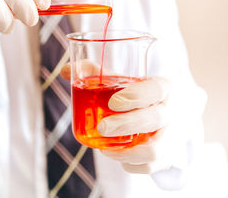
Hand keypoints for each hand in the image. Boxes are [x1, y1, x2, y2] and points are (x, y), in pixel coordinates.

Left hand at [61, 62, 175, 173]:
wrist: (171, 113)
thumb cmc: (141, 93)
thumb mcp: (125, 80)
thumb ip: (96, 73)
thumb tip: (65, 71)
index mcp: (164, 87)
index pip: (156, 90)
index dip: (136, 96)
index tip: (113, 103)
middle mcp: (173, 112)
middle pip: (155, 119)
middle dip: (126, 124)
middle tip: (102, 127)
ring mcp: (173, 137)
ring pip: (156, 150)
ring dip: (128, 152)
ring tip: (105, 148)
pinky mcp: (168, 156)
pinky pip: (151, 167)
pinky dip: (131, 165)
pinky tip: (115, 155)